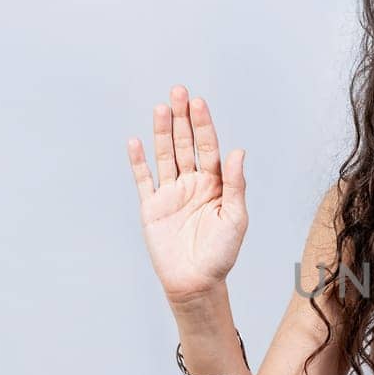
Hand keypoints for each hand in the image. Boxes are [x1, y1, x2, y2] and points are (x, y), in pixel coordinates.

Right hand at [126, 85, 249, 303]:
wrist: (196, 282)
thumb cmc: (221, 254)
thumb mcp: (235, 217)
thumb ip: (235, 184)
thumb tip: (237, 151)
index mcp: (215, 184)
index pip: (208, 147)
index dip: (203, 125)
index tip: (199, 103)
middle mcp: (192, 184)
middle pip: (185, 144)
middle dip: (183, 118)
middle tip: (179, 92)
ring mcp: (171, 194)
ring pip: (165, 156)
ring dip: (162, 132)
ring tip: (161, 108)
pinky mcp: (152, 207)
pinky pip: (144, 179)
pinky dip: (139, 161)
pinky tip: (136, 142)